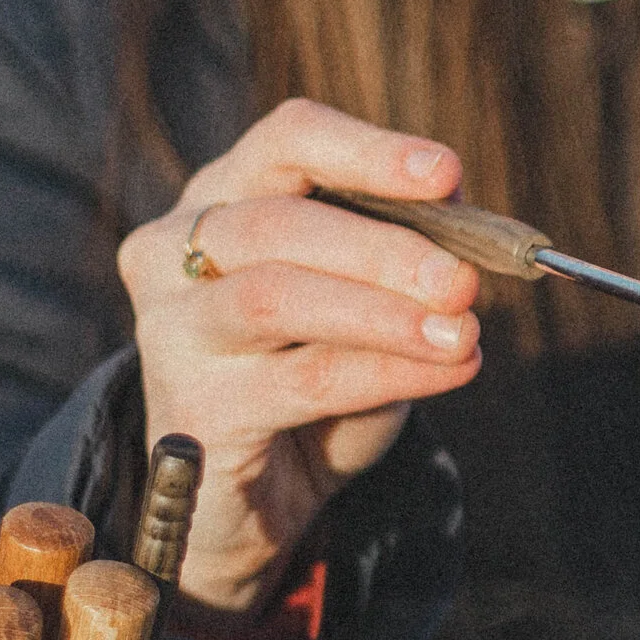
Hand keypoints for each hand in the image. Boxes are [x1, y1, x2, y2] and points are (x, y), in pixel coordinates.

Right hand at [118, 100, 481, 614]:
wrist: (253, 499)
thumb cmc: (312, 376)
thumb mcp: (367, 302)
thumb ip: (406, 257)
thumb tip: (469, 225)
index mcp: (223, 197)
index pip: (287, 141)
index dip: (367, 150)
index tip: (445, 174)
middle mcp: (175, 252)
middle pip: (277, 222)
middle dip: (383, 248)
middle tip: (464, 281)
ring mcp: (171, 331)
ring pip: (276, 298)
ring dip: (383, 312)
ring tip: (462, 332)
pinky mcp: (191, 410)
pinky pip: (300, 380)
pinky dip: (385, 373)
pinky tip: (446, 371)